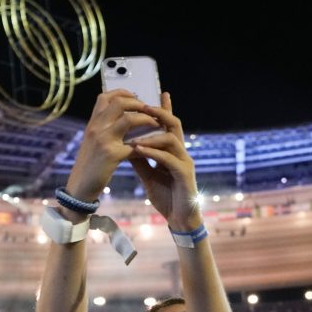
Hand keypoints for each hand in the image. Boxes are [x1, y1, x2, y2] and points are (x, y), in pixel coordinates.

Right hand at [64, 90, 158, 204]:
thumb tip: (122, 118)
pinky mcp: (112, 155)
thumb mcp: (92, 141)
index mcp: (92, 123)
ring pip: (129, 119)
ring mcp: (103, 140)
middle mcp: (96, 128)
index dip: (122, 93)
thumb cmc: (89, 164)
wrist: (80, 186)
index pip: (105, 97)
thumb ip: (103, 128)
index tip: (135, 96)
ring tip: (156, 124)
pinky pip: (135, 144)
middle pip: (119, 103)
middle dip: (138, 104)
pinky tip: (153, 147)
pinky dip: (146, 144)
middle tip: (150, 110)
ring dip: (146, 119)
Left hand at [127, 94, 200, 230]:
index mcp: (173, 151)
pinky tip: (139, 150)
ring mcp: (185, 162)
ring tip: (134, 136)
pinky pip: (169, 158)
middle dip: (159, 113)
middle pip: (174, 124)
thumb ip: (140, 160)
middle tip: (144, 106)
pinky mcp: (185, 174)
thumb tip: (126, 146)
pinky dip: (153, 152)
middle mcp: (181, 152)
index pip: (168, 126)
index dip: (165, 109)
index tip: (160, 93)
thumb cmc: (166, 197)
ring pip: (172, 139)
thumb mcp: (149, 176)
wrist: (179, 219)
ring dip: (151, 135)